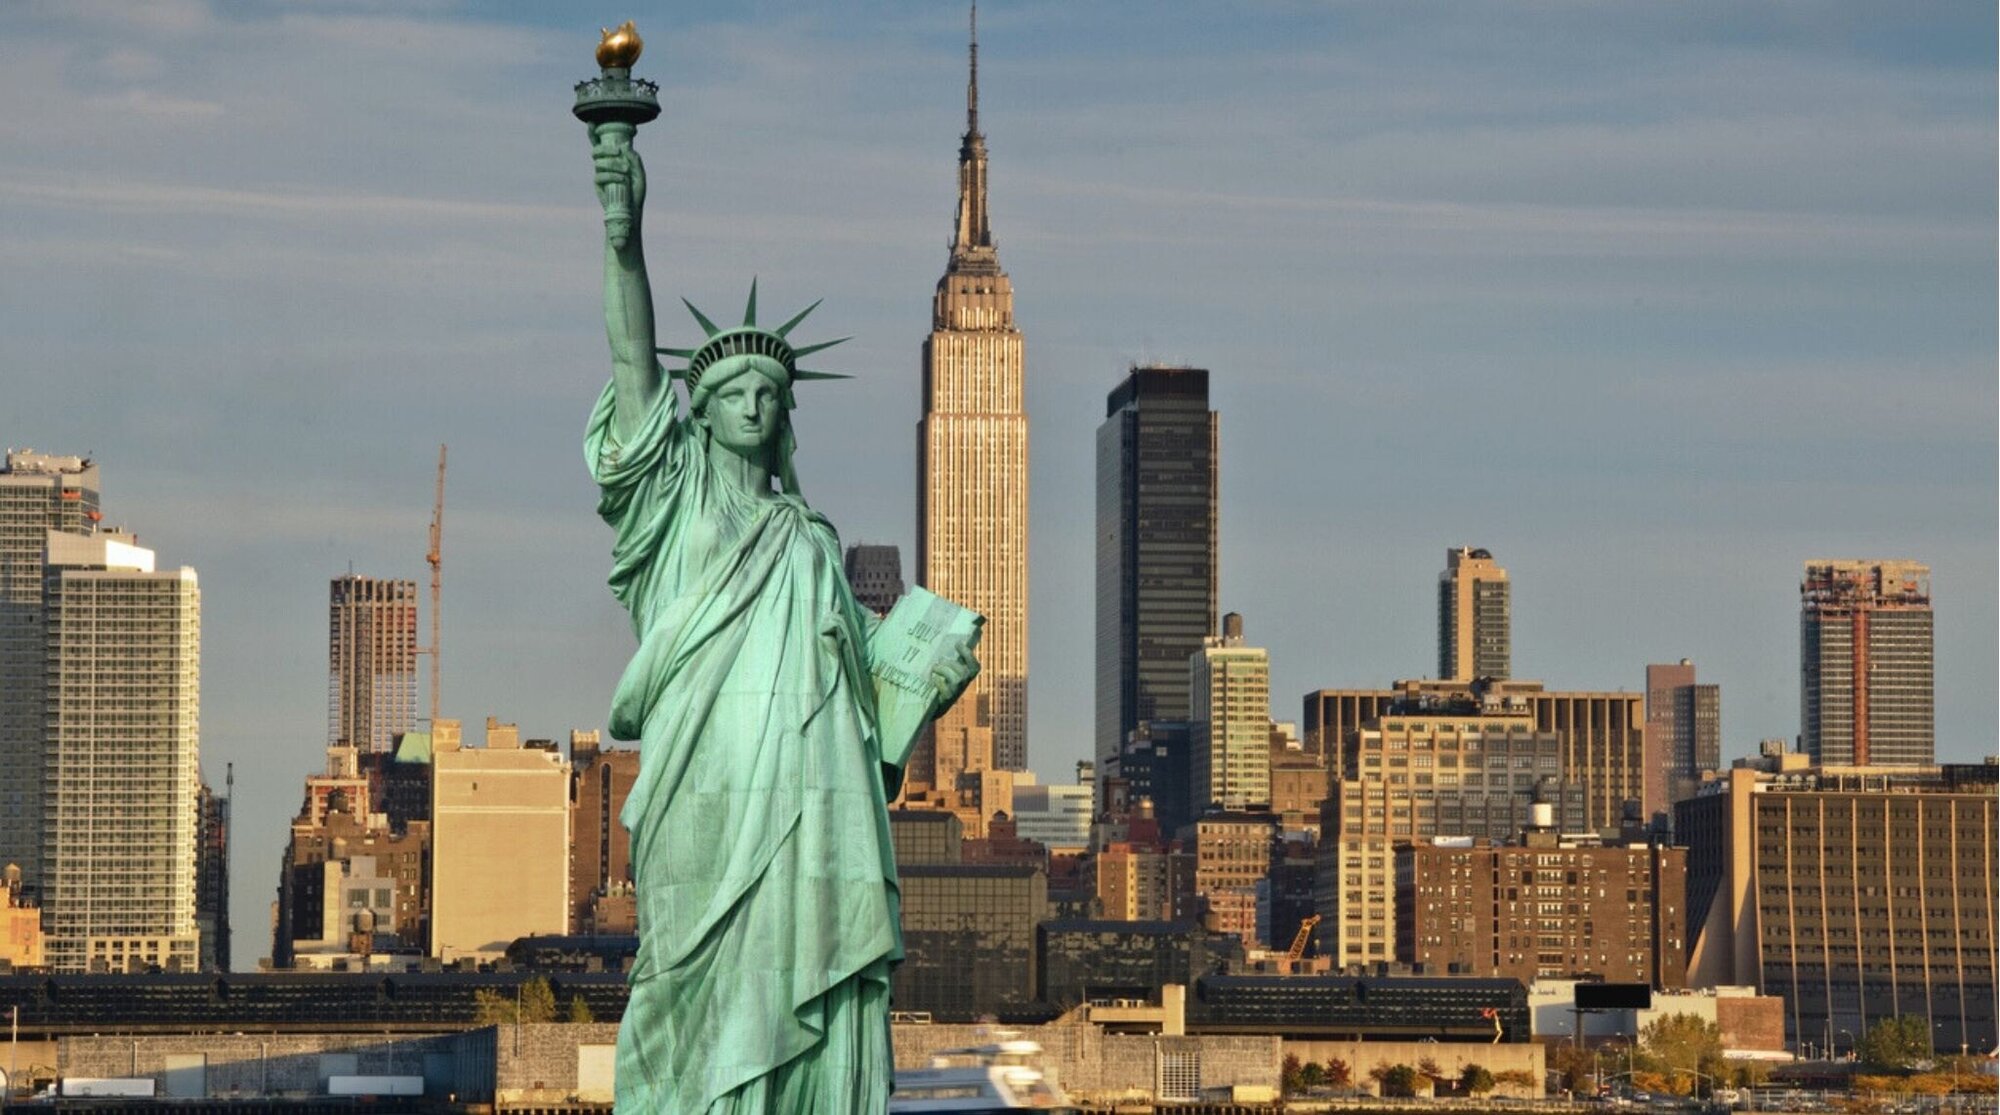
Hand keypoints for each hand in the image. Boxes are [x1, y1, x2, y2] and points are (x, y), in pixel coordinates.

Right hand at [590, 123, 646, 246]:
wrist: (632, 211)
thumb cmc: (636, 192)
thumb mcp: (640, 174)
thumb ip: (634, 160)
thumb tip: (625, 146)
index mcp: (614, 159)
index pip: (601, 144)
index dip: (594, 133)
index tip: (592, 123)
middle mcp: (604, 165)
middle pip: (596, 150)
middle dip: (605, 148)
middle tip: (617, 152)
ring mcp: (600, 174)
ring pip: (599, 162)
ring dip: (613, 164)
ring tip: (625, 171)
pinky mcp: (598, 185)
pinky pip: (600, 176)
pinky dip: (611, 176)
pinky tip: (621, 180)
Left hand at [929, 640, 979, 711]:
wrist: (930, 706)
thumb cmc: (938, 683)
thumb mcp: (947, 672)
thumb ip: (950, 659)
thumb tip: (949, 638)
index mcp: (966, 676)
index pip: (974, 666)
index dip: (968, 654)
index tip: (957, 643)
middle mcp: (963, 685)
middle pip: (964, 672)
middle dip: (952, 663)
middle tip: (940, 659)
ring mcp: (955, 693)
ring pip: (956, 679)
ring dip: (944, 670)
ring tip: (934, 667)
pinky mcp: (946, 700)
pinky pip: (945, 690)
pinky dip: (938, 682)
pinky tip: (932, 679)